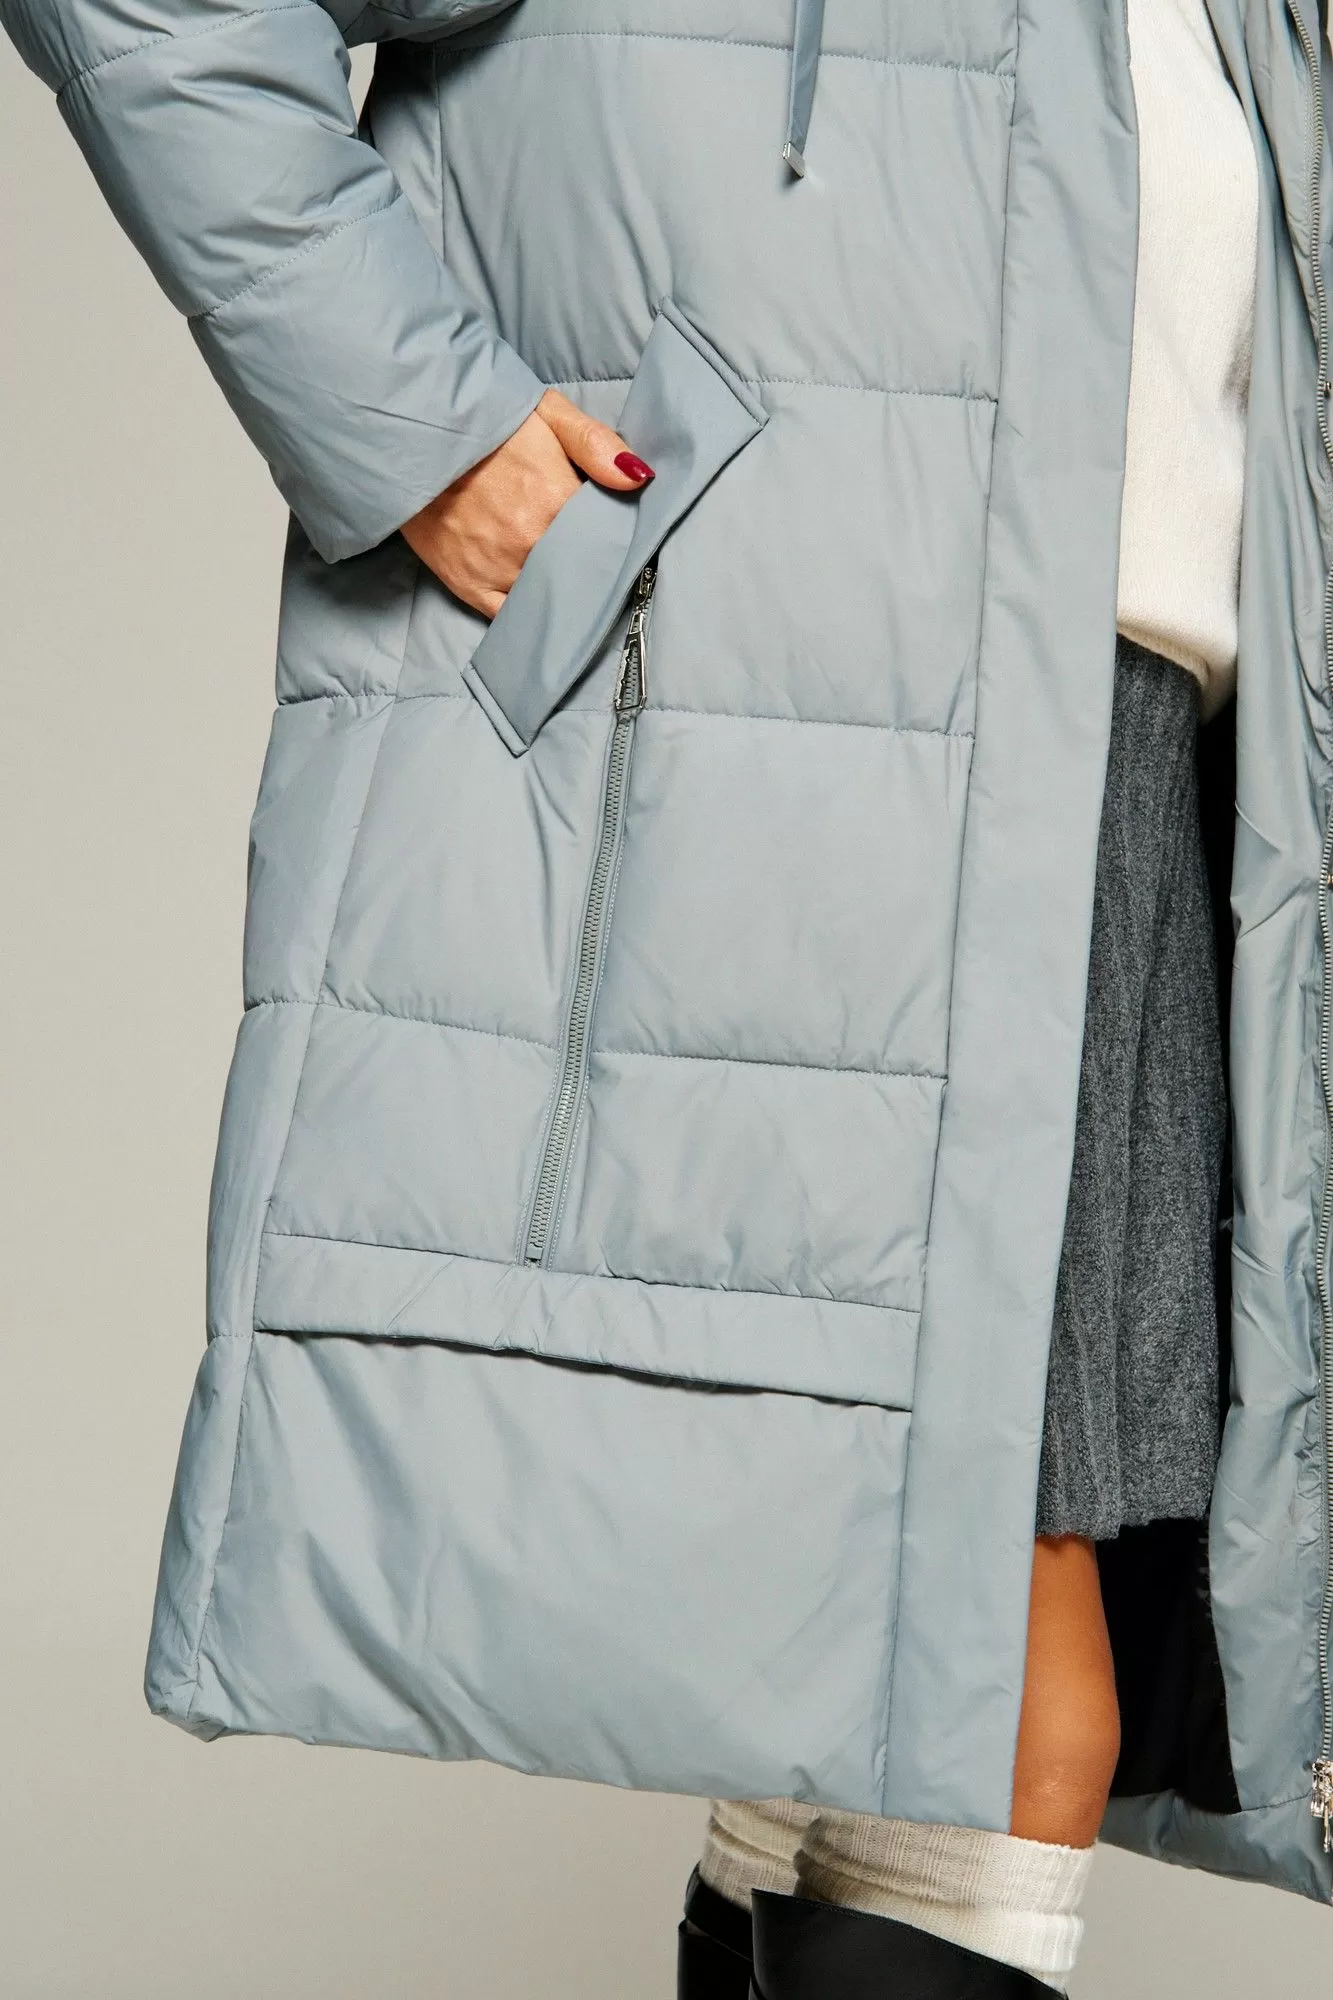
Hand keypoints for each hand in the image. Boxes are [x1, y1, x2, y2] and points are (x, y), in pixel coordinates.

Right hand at [399, 388, 653, 616]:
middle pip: (580, 570)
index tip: (621, 534)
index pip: (607, 535)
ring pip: (549, 597)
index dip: (617, 535)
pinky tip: (540, 606)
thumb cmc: (480, 420)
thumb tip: (639, 478)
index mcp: (556, 500)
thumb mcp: (545, 411)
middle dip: (591, 565)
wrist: (407, 437)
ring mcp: (499, 569)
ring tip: (569, 581)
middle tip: (595, 557)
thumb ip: (596, 444)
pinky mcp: (470, 586)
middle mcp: (530, 543)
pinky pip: (511, 616)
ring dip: (562, 591)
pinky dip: (529, 613)